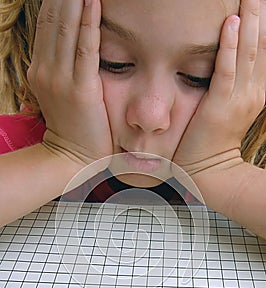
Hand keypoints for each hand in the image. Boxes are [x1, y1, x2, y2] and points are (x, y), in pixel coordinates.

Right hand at [27, 0, 112, 164]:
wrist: (70, 156)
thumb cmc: (72, 126)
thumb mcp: (58, 92)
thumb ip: (62, 68)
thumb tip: (74, 47)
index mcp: (40, 68)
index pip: (46, 23)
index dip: (56, 0)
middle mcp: (45, 70)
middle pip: (54, 20)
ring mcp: (61, 80)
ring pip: (67, 29)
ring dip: (75, 1)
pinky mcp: (81, 89)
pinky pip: (85, 49)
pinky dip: (89, 23)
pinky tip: (94, 2)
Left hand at [173, 0, 265, 175]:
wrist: (208, 170)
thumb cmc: (212, 139)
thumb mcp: (230, 106)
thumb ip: (233, 83)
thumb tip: (229, 59)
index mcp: (256, 91)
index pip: (262, 49)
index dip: (264, 23)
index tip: (259, 2)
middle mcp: (252, 91)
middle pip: (260, 44)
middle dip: (260, 13)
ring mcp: (238, 98)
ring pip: (246, 52)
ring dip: (249, 20)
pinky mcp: (219, 105)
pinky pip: (225, 71)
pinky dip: (228, 47)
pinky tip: (231, 25)